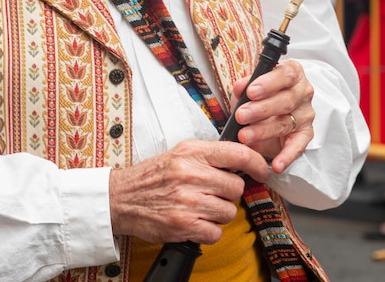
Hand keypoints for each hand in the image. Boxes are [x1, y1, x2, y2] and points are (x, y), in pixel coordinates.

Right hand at [108, 139, 270, 243]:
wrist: (121, 198)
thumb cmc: (153, 176)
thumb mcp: (180, 153)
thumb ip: (210, 155)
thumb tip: (244, 159)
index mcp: (192, 153)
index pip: (238, 154)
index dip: (257, 163)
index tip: (263, 171)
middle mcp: (191, 174)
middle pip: (236, 187)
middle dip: (228, 193)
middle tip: (211, 193)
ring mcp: (187, 201)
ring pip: (229, 211)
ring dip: (218, 213)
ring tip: (199, 208)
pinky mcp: (183, 225)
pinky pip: (215, 232)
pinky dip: (208, 231)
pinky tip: (194, 222)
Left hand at [231, 60, 314, 172]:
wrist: (269, 114)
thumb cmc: (260, 96)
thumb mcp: (249, 88)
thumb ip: (244, 87)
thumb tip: (240, 87)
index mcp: (292, 73)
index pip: (286, 74)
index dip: (269, 83)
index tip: (251, 91)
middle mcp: (303, 91)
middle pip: (286, 100)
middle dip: (261, 109)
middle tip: (241, 116)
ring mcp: (306, 113)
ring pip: (287, 122)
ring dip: (264, 131)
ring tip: (245, 137)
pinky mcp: (306, 134)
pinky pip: (298, 146)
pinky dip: (287, 156)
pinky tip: (276, 165)